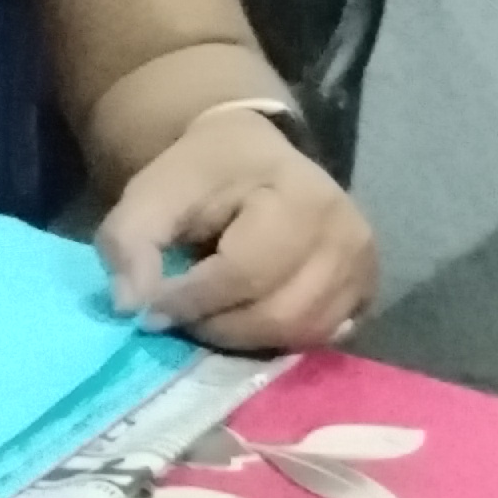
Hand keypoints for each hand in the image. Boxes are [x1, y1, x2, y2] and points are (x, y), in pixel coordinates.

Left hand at [98, 106, 377, 352]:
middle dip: (216, 327)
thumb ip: (131, 242)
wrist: (250, 157)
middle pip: (279, 313)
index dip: (190, 301)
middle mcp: (347, 233)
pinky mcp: (366, 291)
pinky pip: (322, 338)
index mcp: (299, 196)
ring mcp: (364, 266)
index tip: (148, 310)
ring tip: (208, 316)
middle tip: (179, 317)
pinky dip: (277, 340)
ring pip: (302, 334)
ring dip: (243, 339)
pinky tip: (245, 317)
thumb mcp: (150, 194)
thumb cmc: (200, 177)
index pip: (245, 272)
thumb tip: (130, 305)